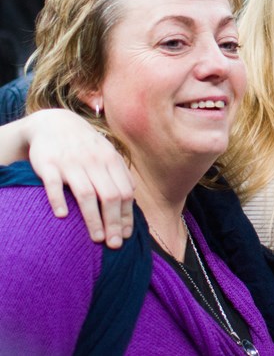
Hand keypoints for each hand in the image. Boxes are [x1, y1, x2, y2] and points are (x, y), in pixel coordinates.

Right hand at [15, 109, 133, 248]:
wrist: (54, 123)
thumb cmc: (85, 145)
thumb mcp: (106, 153)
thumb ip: (119, 173)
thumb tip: (131, 197)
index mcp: (111, 160)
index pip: (125, 192)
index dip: (126, 215)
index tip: (125, 235)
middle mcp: (94, 162)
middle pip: (110, 196)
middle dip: (114, 222)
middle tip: (114, 244)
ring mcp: (71, 163)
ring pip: (86, 194)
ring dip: (93, 218)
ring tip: (97, 238)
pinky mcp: (49, 165)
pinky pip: (55, 185)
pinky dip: (58, 200)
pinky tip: (63, 216)